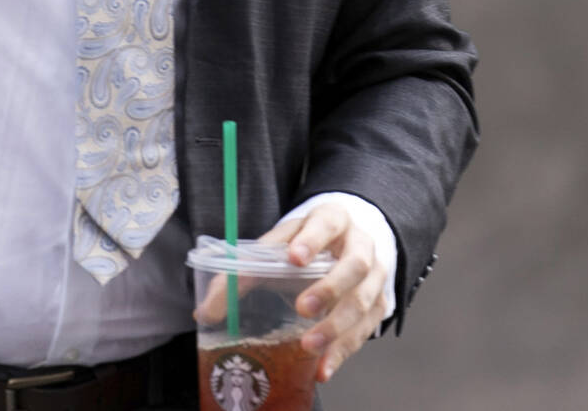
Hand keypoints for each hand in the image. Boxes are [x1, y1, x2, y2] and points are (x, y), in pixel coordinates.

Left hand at [259, 202, 388, 382]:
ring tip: (308, 345)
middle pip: (354, 265)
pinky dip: (343, 351)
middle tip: (302, 307)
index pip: (326, 224)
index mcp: (333, 219)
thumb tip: (208, 310)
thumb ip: (245, 268)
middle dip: (329, 288)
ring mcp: (375, 276)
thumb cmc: (308, 243)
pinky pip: (365, 330)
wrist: (347, 242)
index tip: (294, 257)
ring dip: (336, 326)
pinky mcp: (379, 305)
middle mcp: (361, 244)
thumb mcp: (279, 242)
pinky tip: (323, 367)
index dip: (312, 240)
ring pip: (364, 301)